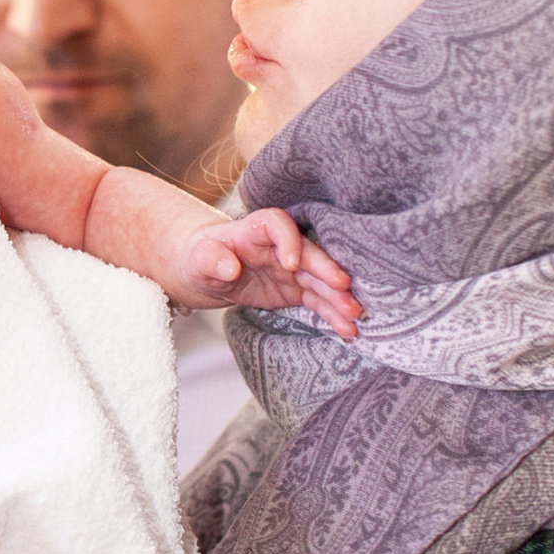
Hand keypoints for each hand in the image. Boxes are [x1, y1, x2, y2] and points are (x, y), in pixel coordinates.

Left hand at [183, 207, 359, 337]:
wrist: (208, 271)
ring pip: (319, 281)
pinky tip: (346, 329)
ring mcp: (293, 268)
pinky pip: (317, 301)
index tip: (290, 263)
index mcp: (256, 229)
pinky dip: (332, 314)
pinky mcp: (296, 289)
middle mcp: (281, 245)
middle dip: (327, 271)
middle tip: (344, 289)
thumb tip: (230, 267)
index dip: (288, 240)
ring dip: (338, 297)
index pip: (277, 224)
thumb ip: (211, 259)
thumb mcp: (199, 258)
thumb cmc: (202, 257)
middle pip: (309, 254)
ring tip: (354, 315)